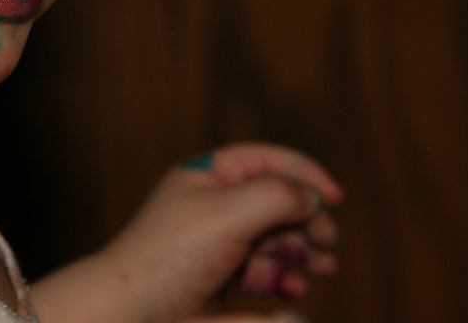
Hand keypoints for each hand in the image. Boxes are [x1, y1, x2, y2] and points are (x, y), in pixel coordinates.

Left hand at [28, 143, 341, 322]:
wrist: (132, 311)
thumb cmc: (173, 255)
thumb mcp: (227, 212)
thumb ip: (276, 196)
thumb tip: (309, 198)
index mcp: (207, 178)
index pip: (263, 160)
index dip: (302, 172)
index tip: (335, 197)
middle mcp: (212, 207)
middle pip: (277, 203)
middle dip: (309, 220)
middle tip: (327, 245)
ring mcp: (217, 245)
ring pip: (276, 241)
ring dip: (305, 253)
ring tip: (322, 269)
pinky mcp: (219, 282)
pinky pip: (264, 276)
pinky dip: (286, 280)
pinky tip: (295, 291)